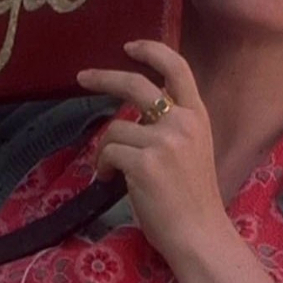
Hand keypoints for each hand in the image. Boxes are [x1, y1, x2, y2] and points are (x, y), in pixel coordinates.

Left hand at [76, 40, 228, 261]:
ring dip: (105, 150)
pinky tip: (109, 181)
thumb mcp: (192, 151)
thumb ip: (170, 128)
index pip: (178, 68)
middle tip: (83, 77)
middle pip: (135, 84)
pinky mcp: (144, 162)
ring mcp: (164, 141)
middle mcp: (183, 123)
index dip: (152, 51)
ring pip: (114, 129)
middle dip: (104, 77)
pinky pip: (108, 152)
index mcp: (198, 117)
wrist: (199, 235)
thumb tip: (132, 116)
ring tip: (110, 171)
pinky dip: (102, 167)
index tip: (129, 46)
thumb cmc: (192, 200)